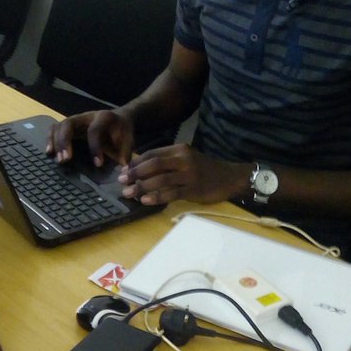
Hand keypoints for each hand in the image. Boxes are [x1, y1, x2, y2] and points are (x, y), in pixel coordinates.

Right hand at [46, 109, 133, 166]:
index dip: (95, 147)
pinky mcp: (69, 125)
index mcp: (104, 117)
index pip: (95, 130)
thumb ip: (126, 153)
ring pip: (60, 125)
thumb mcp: (129, 141)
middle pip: (69, 123)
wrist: (119, 120)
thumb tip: (124, 169)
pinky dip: (50, 140)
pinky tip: (49, 153)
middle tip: (66, 159)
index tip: (97, 164)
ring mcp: (76, 119)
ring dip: (56, 142)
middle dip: (65, 141)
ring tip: (59, 160)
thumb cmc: (122, 132)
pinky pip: (55, 128)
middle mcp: (87, 116)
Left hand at [118, 144, 247, 205]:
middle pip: (154, 165)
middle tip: (121, 181)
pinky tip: (145, 201)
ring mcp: (189, 174)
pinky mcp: (194, 189)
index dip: (135, 162)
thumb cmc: (204, 169)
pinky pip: (172, 193)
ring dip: (141, 187)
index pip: (152, 153)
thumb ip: (167, 162)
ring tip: (128, 193)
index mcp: (179, 149)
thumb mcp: (186, 159)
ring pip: (160, 179)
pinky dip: (157, 197)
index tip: (123, 171)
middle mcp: (183, 159)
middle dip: (135, 173)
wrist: (230, 177)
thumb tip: (140, 168)